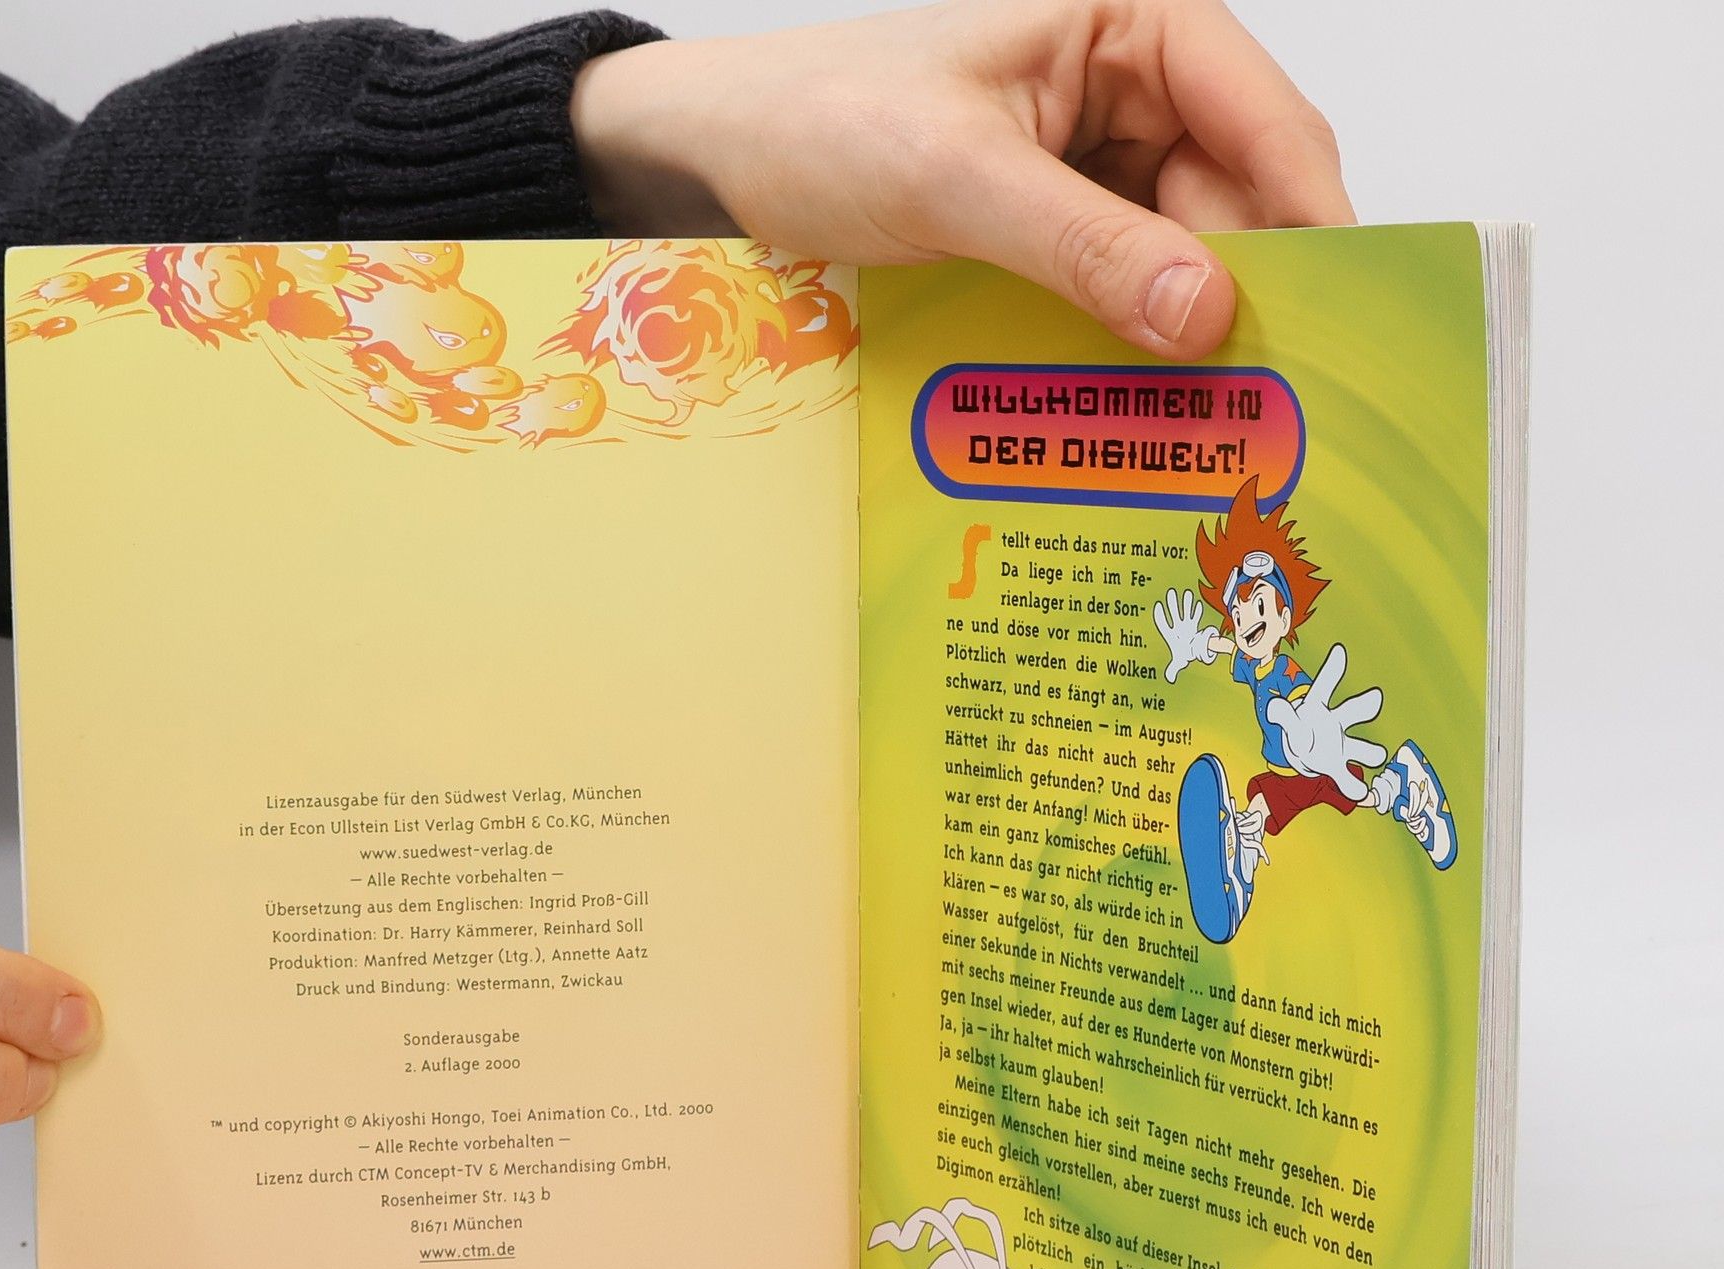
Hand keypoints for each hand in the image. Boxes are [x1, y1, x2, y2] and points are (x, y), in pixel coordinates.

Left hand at [571, 0, 1352, 357]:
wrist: (725, 156)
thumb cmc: (824, 120)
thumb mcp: (959, 178)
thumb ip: (1085, 245)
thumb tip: (1206, 317)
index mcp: (1133, 23)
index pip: (1265, 121)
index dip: (1314, 223)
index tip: (1348, 321)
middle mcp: (1132, 87)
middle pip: (1235, 200)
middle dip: (1247, 296)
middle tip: (1268, 407)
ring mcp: (1096, 161)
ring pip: (1181, 256)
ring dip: (1186, 334)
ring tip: (1207, 423)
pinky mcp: (1057, 225)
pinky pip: (1120, 286)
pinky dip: (1128, 341)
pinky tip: (1137, 402)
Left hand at [1153, 585, 1220, 681]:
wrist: (1193, 652)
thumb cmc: (1183, 654)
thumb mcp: (1178, 662)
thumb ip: (1173, 669)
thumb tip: (1170, 678)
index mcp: (1171, 635)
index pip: (1163, 624)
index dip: (1160, 616)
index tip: (1157, 607)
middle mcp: (1178, 628)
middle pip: (1174, 613)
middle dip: (1173, 603)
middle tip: (1170, 592)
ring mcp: (1187, 625)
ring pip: (1186, 612)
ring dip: (1187, 603)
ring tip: (1187, 593)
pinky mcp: (1195, 625)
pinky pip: (1196, 617)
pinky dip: (1197, 611)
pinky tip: (1198, 604)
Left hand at [1265, 644, 1386, 799]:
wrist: (1306, 749)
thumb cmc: (1299, 727)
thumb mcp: (1287, 719)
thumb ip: (1282, 713)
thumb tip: (1274, 705)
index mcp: (1318, 706)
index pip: (1324, 686)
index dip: (1331, 669)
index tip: (1339, 651)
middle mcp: (1335, 722)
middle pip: (1350, 711)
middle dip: (1362, 705)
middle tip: (1375, 697)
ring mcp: (1340, 745)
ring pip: (1359, 747)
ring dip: (1368, 752)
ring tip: (1378, 754)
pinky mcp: (1335, 766)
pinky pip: (1344, 777)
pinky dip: (1351, 786)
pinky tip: (1361, 793)